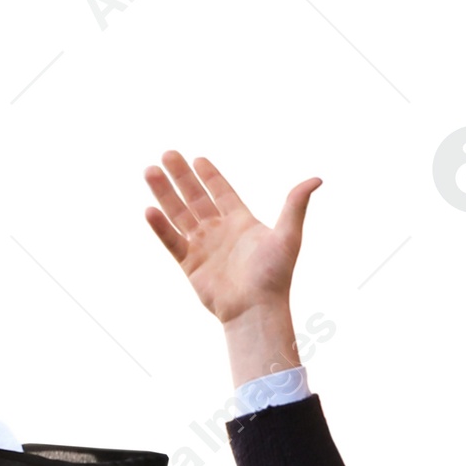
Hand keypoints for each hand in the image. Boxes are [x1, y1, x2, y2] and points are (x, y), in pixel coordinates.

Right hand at [143, 152, 321, 387]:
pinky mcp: (189, 263)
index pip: (221, 192)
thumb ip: (295, 205)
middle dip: (181, 176)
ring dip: (164, 193)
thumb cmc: (275, 276)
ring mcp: (203, 246)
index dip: (209, 176)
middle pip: (195, 198)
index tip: (196, 158)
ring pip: (179, 213)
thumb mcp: (288, 236)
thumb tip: (316, 179)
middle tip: (167, 154)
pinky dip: (160, 227)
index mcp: (241, 222)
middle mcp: (219, 231)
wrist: (256, 311)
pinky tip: (149, 210)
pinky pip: (171, 240)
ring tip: (150, 171)